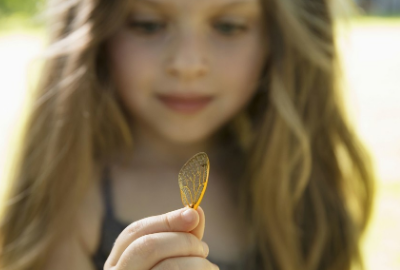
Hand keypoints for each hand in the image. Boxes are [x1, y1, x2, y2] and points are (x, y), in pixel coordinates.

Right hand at [104, 206, 218, 269]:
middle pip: (148, 246)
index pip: (134, 233)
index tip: (194, 213)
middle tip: (204, 248)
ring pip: (170, 267)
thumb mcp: (169, 261)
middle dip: (184, 240)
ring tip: (209, 268)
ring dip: (200, 263)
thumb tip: (195, 211)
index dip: (166, 219)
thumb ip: (180, 238)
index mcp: (117, 266)